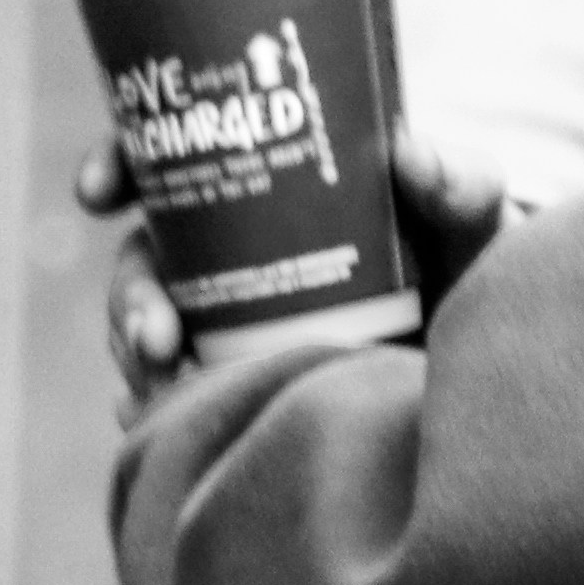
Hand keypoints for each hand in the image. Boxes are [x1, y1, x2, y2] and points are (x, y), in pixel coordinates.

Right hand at [73, 129, 522, 429]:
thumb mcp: (470, 222)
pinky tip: (159, 430)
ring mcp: (227, 325)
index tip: (97, 192)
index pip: (173, 160)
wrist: (486, 353)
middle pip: (146, 261)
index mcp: (266, 191)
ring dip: (137, 360)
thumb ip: (458, 186)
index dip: (119, 164)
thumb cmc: (468, 267)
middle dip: (129, 297)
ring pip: (148, 334)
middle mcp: (232, 256)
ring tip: (162, 390)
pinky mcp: (234, 386)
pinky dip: (155, 415)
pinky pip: (172, 401)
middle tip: (155, 335)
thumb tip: (413, 154)